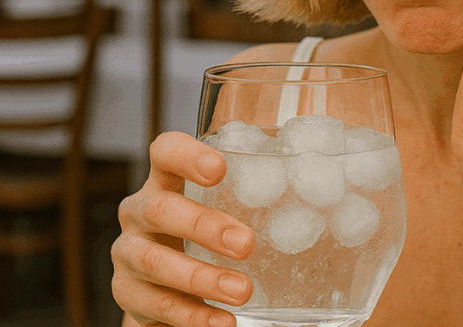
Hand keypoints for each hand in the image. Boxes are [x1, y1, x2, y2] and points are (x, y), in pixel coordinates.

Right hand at [112, 132, 255, 326]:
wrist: (158, 283)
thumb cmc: (201, 232)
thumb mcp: (220, 208)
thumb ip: (257, 198)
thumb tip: (335, 202)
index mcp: (163, 181)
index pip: (164, 152)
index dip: (187, 156)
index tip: (220, 168)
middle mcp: (138, 212)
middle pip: (160, 210)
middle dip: (204, 227)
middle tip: (247, 244)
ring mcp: (127, 252)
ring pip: (155, 262)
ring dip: (202, 278)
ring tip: (243, 291)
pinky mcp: (127, 292)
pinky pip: (156, 304)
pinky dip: (192, 315)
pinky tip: (222, 321)